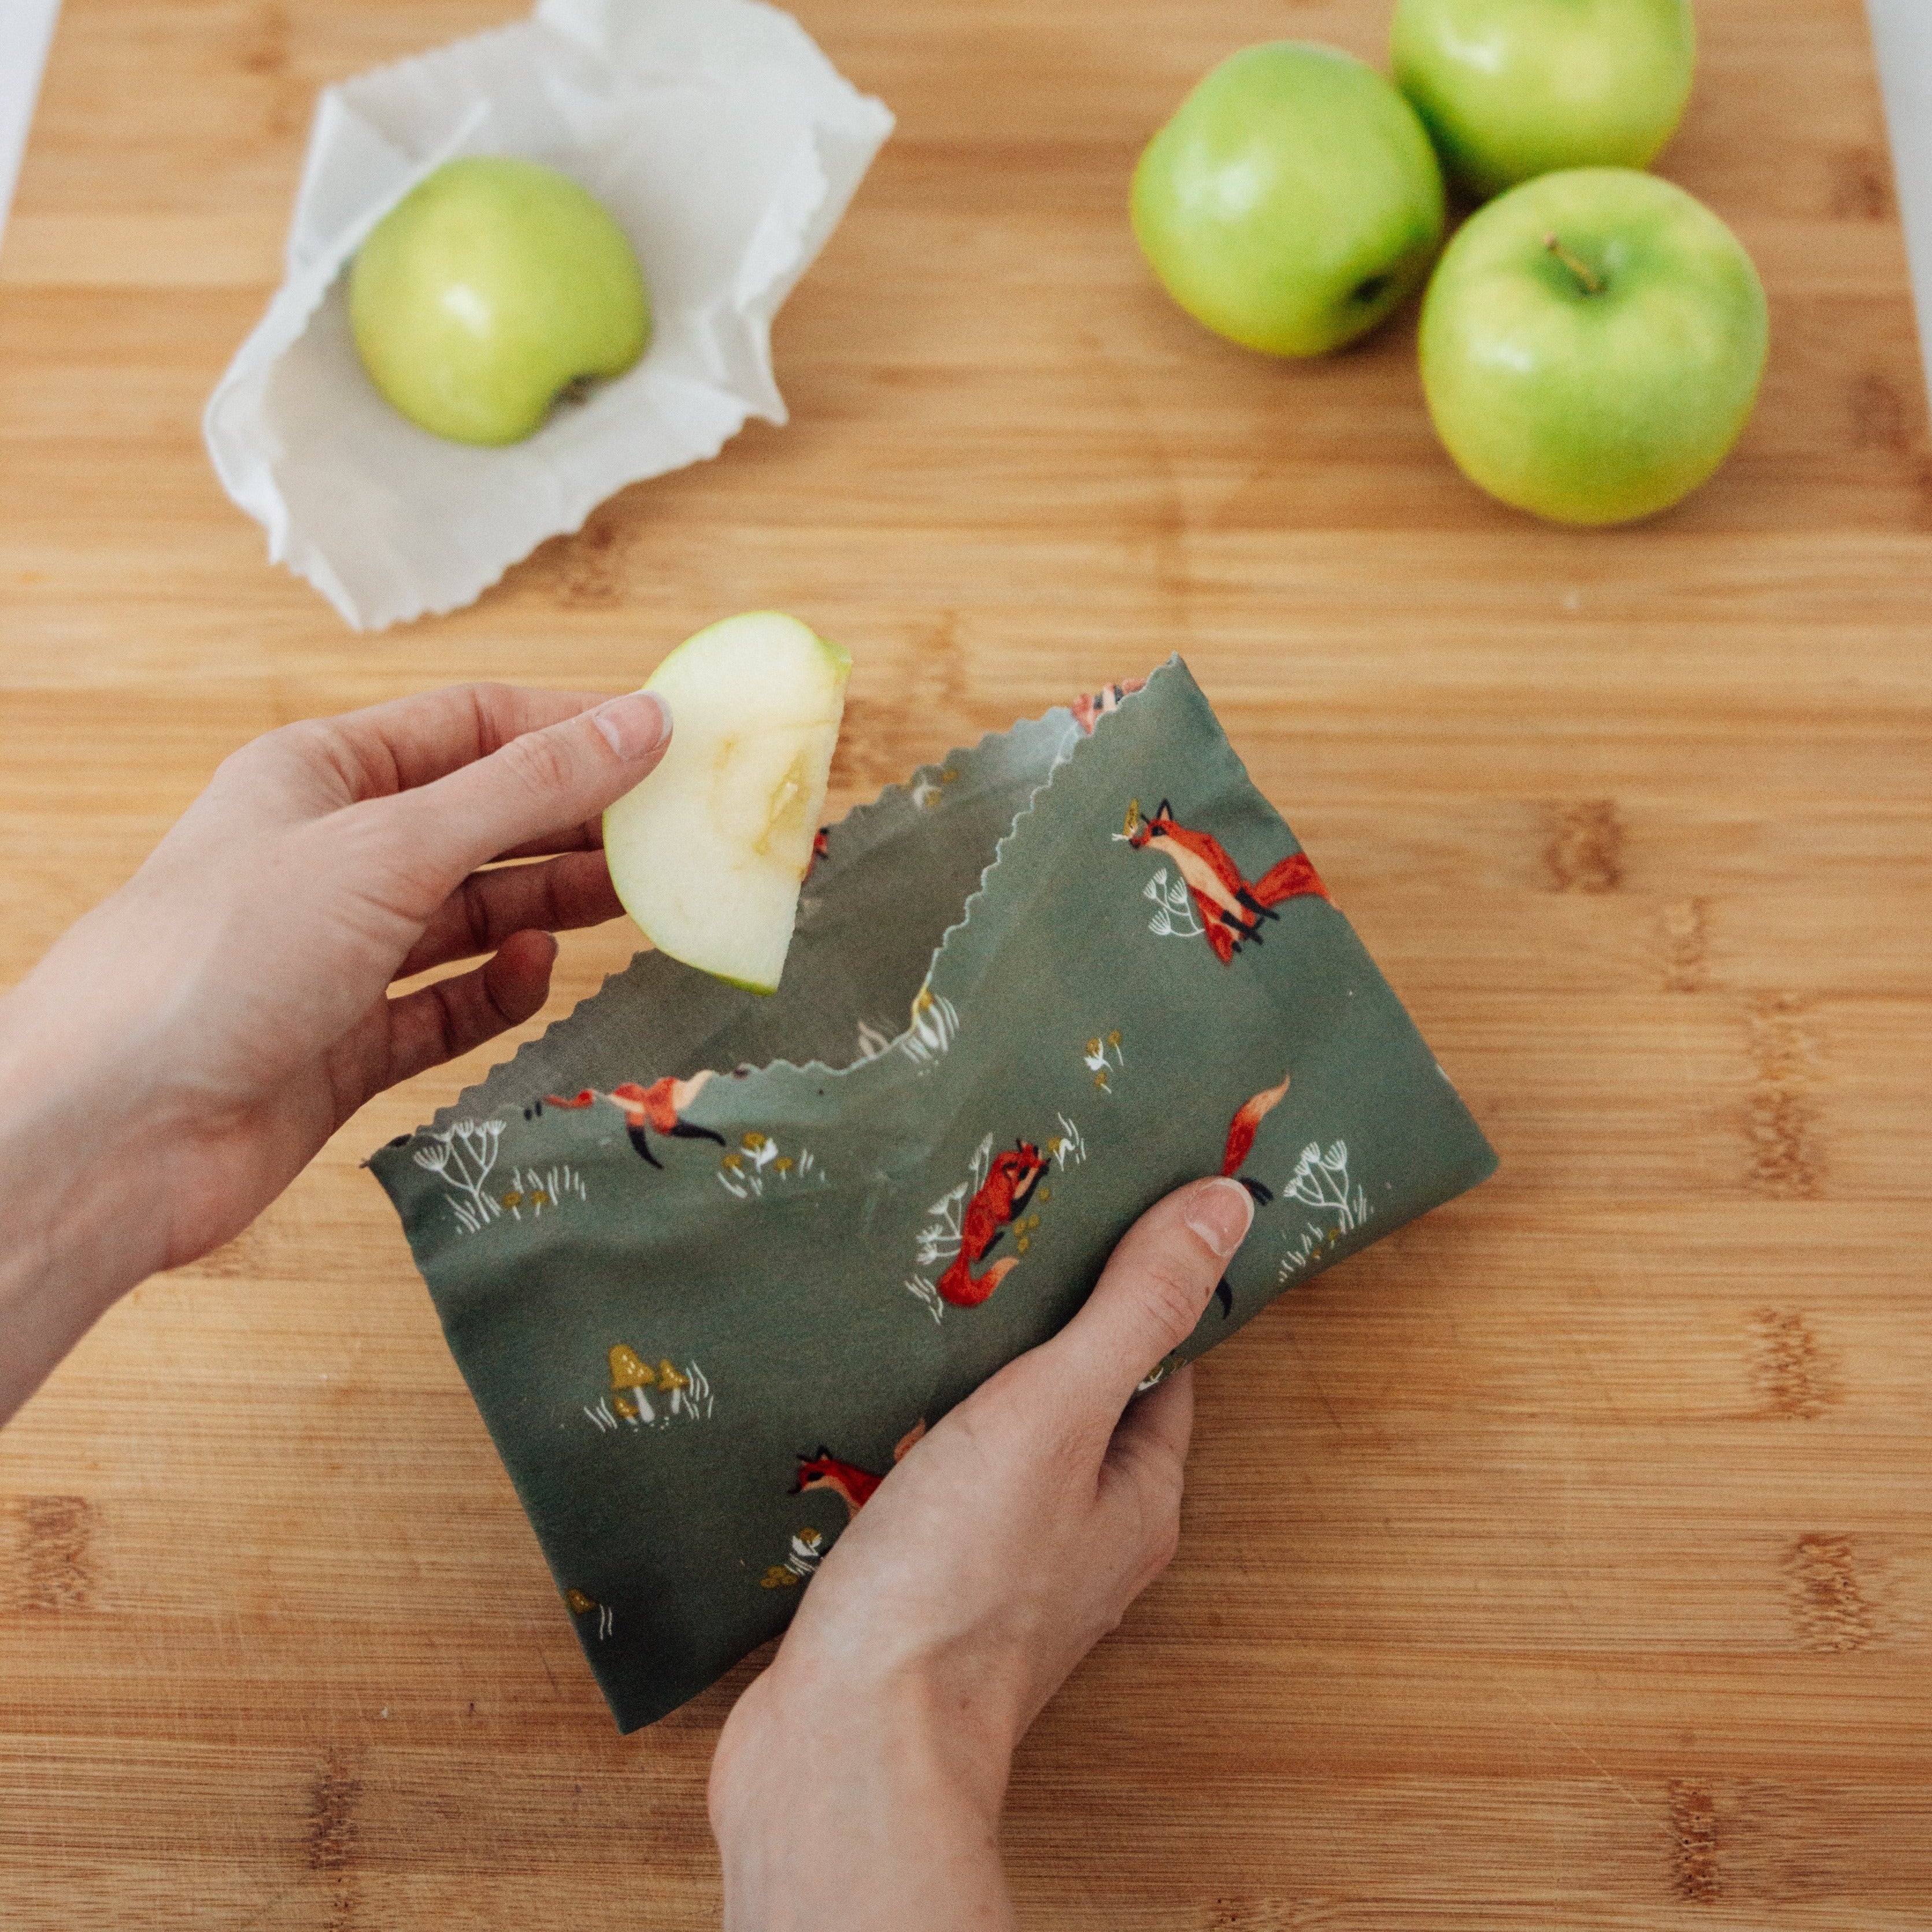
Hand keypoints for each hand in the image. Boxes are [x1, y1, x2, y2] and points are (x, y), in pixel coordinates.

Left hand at [0, 684, 668, 1421]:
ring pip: (473, 916)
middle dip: (576, 824)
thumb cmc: (218, 958)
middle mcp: (330, 858)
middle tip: (673, 834)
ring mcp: (338, 956)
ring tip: (633, 900)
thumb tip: (642, 725)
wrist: (112, 1135)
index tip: (667, 741)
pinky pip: (447, 1005)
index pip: (471, 726)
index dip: (571, 728)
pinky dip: (497, 991)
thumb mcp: (391, 847)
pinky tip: (533, 975)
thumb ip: (527, 790)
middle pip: (482, 821)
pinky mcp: (345, 1046)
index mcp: (319, 777)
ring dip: (551, 906)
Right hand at [708, 1176, 1255, 1931]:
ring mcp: (1004, 1574)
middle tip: (1005, 1241)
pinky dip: (922, 1440)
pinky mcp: (926, 1593)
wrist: (848, 1741)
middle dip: (1052, 1329)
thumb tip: (1228, 1206)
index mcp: (1139, 1498)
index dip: (1144, 1286)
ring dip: (981, 1385)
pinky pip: (942, 1492)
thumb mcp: (1057, 1412)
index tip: (1108, 1210)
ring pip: (1011, 1449)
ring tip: (937, 1307)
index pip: (1164, 1365)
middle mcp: (1086, 1541)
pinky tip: (877, 1407)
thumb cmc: (959, 1583)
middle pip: (1087, 1406)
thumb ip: (1134, 1309)